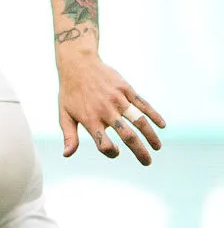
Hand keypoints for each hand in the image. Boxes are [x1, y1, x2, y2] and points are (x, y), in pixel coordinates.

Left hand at [57, 41, 163, 164]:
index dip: (110, 152)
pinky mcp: (127, 90)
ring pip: (140, 121)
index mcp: (90, 120)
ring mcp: (118, 100)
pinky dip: (154, 115)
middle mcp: (106, 111)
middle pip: (127, 135)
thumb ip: (69, 136)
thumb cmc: (70, 93)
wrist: (78, 65)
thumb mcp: (64, 115)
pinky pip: (144, 104)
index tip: (115, 152)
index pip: (104, 143)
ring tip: (157, 147)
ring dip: (151, 136)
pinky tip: (162, 125)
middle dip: (139, 151)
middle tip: (147, 163)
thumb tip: (67, 155)